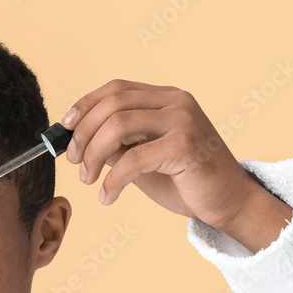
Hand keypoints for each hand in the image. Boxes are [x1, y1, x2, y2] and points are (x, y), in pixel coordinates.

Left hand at [61, 79, 267, 230]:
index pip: (115, 89)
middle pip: (112, 104)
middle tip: (74, 163)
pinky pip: (133, 159)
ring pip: (118, 126)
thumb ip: (116, 145)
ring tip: (88, 181)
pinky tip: (107, 197)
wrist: (228, 203)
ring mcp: (183, 121)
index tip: (64, 129)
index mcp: (166, 98)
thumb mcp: (142, 159)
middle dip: (83, 134)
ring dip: (93, 156)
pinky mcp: (185, 146)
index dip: (84, 106)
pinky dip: (113, 180)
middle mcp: (176, 102)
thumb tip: (75, 141)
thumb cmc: (185, 182)